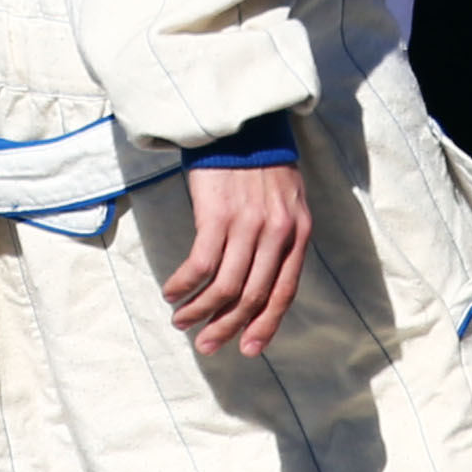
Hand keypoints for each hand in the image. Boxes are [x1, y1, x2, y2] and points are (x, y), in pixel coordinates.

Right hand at [162, 160, 308, 354]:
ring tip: (182, 320)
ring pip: (224, 287)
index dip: (266, 325)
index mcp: (298, 233)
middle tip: (205, 345)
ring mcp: (248, 225)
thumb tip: (260, 281)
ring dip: (200, 310)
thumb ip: (280, 238)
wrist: (242, 121)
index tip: (248, 349)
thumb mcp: (287, 201)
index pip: (284, 292)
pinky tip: (172, 291)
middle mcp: (278, 233)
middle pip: (252, 296)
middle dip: (226, 327)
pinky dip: (184, 285)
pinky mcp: (218, 214)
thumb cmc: (260, 162)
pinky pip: (200, 265)